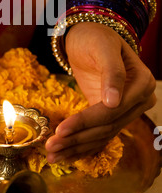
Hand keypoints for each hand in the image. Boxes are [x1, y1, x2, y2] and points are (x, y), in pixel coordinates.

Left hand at [45, 22, 155, 162]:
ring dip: (75, 147)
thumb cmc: (96, 36)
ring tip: (51, 155)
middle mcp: (139, 101)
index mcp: (142, 83)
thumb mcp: (103, 47)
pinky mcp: (111, 115)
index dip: (85, 122)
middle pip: (106, 127)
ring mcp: (127, 110)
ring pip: (101, 135)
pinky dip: (81, 146)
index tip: (61, 130)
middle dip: (76, 138)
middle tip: (50, 147)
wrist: (91, 36)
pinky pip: (98, 134)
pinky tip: (63, 156)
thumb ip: (112, 72)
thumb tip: (114, 102)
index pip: (112, 111)